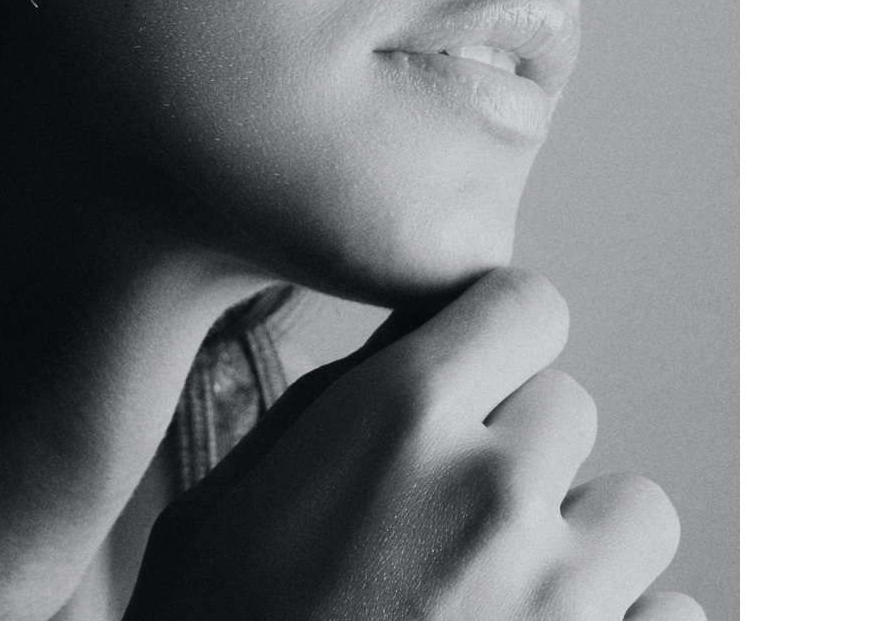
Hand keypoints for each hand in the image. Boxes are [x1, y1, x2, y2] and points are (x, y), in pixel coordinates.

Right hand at [127, 268, 702, 619]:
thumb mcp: (220, 510)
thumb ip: (329, 413)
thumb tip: (413, 347)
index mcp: (396, 420)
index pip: (524, 304)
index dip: (497, 341)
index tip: (473, 384)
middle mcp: (494, 490)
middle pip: (571, 408)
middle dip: (520, 453)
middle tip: (454, 524)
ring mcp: (564, 597)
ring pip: (635, 511)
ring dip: (584, 544)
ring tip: (509, 597)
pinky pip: (674, 617)